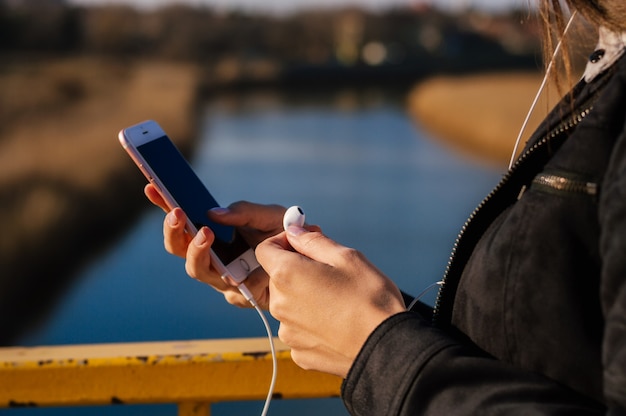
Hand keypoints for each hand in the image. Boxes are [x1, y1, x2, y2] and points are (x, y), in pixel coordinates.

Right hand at [144, 184, 284, 307]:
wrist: (311, 262)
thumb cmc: (286, 235)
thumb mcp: (268, 215)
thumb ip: (243, 211)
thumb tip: (212, 213)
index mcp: (214, 232)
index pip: (182, 219)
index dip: (164, 204)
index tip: (151, 188)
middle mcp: (212, 255)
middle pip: (178, 247)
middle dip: (173, 231)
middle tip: (177, 213)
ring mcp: (222, 277)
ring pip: (196, 269)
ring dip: (195, 250)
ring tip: (205, 234)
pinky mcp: (238, 295)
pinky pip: (228, 287)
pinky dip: (234, 274)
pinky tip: (245, 268)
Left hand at [256, 226, 405, 377]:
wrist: (386, 347)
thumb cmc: (370, 298)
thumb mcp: (347, 257)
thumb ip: (312, 241)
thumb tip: (294, 233)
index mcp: (287, 275)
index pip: (265, 250)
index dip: (282, 242)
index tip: (302, 245)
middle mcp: (279, 304)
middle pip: (277, 278)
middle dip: (297, 270)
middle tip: (329, 273)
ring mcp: (288, 331)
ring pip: (288, 304)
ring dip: (304, 297)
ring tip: (336, 300)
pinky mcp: (299, 352)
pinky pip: (298, 329)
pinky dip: (311, 323)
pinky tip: (336, 322)